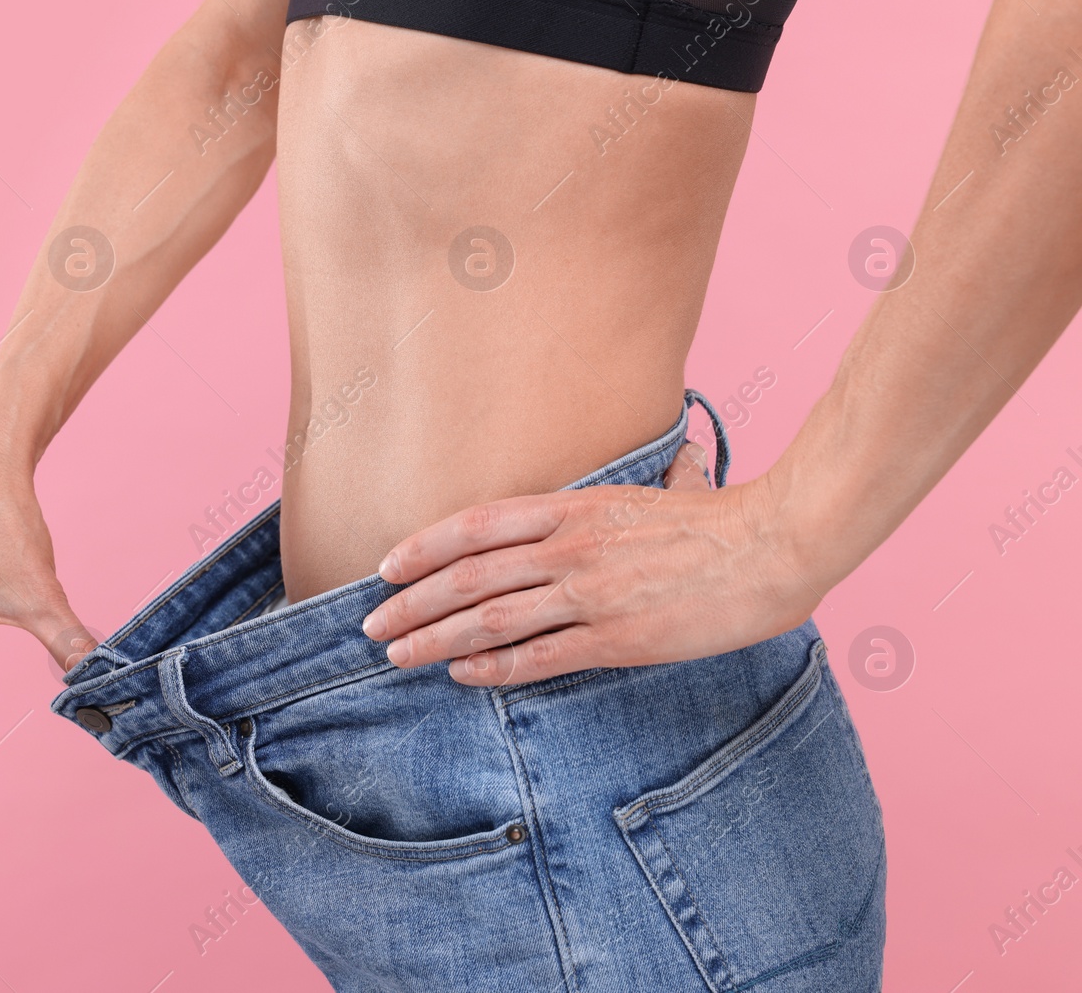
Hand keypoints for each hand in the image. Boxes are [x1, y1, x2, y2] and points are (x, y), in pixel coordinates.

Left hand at [359, 443, 822, 685]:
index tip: (386, 566)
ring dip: (435, 639)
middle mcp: (569, 546)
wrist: (774, 546)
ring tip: (398, 655)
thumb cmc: (719, 518)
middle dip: (411, 601)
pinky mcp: (616, 637)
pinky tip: (462, 675)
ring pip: (491, 618)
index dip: (423, 547)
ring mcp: (590, 593)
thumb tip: (654, 471)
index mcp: (573, 505)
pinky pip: (539, 655)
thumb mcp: (657, 488)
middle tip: (372, 623)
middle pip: (469, 575)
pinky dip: (494, 667)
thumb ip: (627, 489)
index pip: (475, 524)